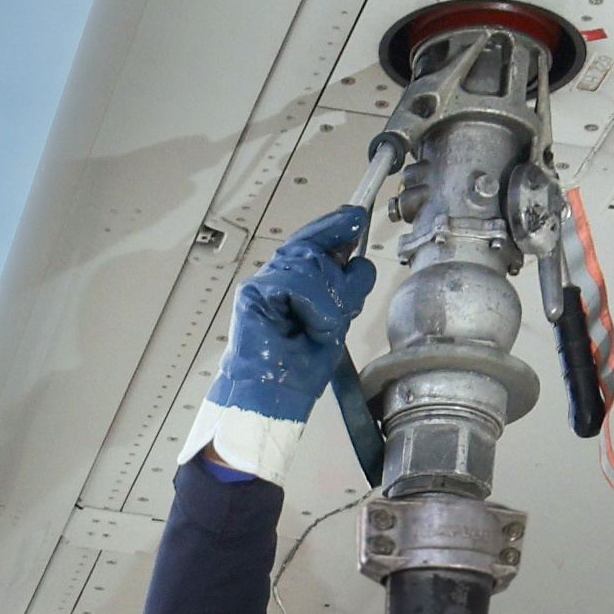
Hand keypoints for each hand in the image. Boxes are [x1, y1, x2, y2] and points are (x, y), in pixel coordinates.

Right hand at [216, 204, 374, 423]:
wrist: (274, 396)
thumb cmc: (297, 367)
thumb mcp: (337, 320)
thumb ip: (345, 288)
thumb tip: (359, 261)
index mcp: (295, 282)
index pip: (314, 241)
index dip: (334, 226)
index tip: (356, 216)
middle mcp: (277, 277)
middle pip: (316, 250)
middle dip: (339, 282)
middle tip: (337, 315)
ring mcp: (263, 283)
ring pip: (309, 264)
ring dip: (327, 301)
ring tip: (320, 329)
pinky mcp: (253, 292)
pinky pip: (295, 282)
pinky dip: (313, 306)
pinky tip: (310, 326)